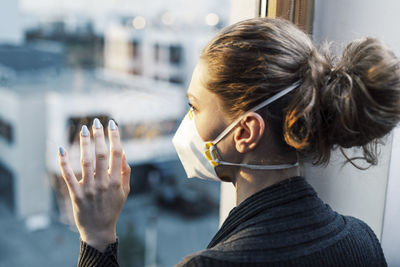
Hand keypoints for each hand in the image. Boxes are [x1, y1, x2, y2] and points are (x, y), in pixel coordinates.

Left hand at [58, 119, 130, 251]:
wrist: (99, 230)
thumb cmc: (113, 208)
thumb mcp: (125, 191)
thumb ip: (126, 171)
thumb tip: (123, 151)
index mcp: (117, 181)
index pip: (116, 153)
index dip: (115, 137)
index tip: (112, 124)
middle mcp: (103, 183)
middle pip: (101, 154)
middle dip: (99, 135)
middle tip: (96, 121)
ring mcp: (89, 189)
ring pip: (86, 161)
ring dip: (84, 143)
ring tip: (83, 129)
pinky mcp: (76, 195)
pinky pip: (68, 175)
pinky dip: (64, 162)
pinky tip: (61, 148)